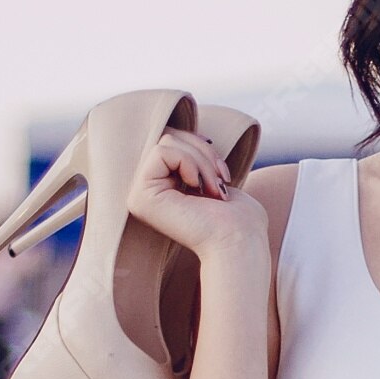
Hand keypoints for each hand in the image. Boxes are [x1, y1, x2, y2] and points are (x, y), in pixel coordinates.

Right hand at [124, 127, 265, 260]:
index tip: (221, 172)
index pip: (173, 141)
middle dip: (202, 151)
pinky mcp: (140, 197)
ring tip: (213, 189)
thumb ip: (196, 157)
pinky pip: (161, 151)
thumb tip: (193, 137)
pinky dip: (189, 163)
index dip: (199, 146)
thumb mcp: (216, 176)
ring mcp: (140, 195)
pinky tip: (197, 188)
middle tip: (220, 179)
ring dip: (200, 160)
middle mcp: (147, 193)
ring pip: (167, 141)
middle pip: (169, 136)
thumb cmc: (238, 218)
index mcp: (163, 189)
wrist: (239, 242)